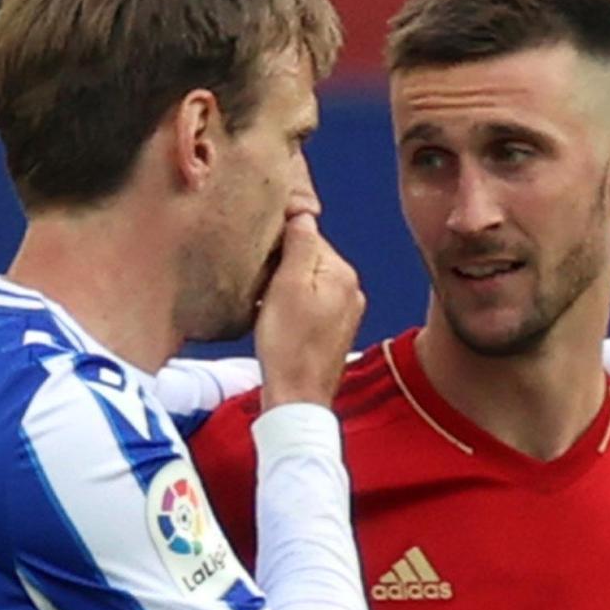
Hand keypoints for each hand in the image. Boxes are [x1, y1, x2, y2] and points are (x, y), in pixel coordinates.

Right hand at [256, 215, 364, 408]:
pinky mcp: (335, 330)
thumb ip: (298, 244)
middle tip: (259, 284)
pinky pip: (311, 303)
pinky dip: (292, 305)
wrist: (297, 398)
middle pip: (309, 258)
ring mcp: (346, 311)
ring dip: (285, 286)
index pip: (308, 235)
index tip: (259, 260)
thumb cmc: (288, 346)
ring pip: (308, 281)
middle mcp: (351, 288)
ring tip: (266, 303)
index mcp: (342, 273)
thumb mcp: (286, 286)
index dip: (278, 244)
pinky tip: (277, 320)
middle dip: (282, 265)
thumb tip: (302, 211)